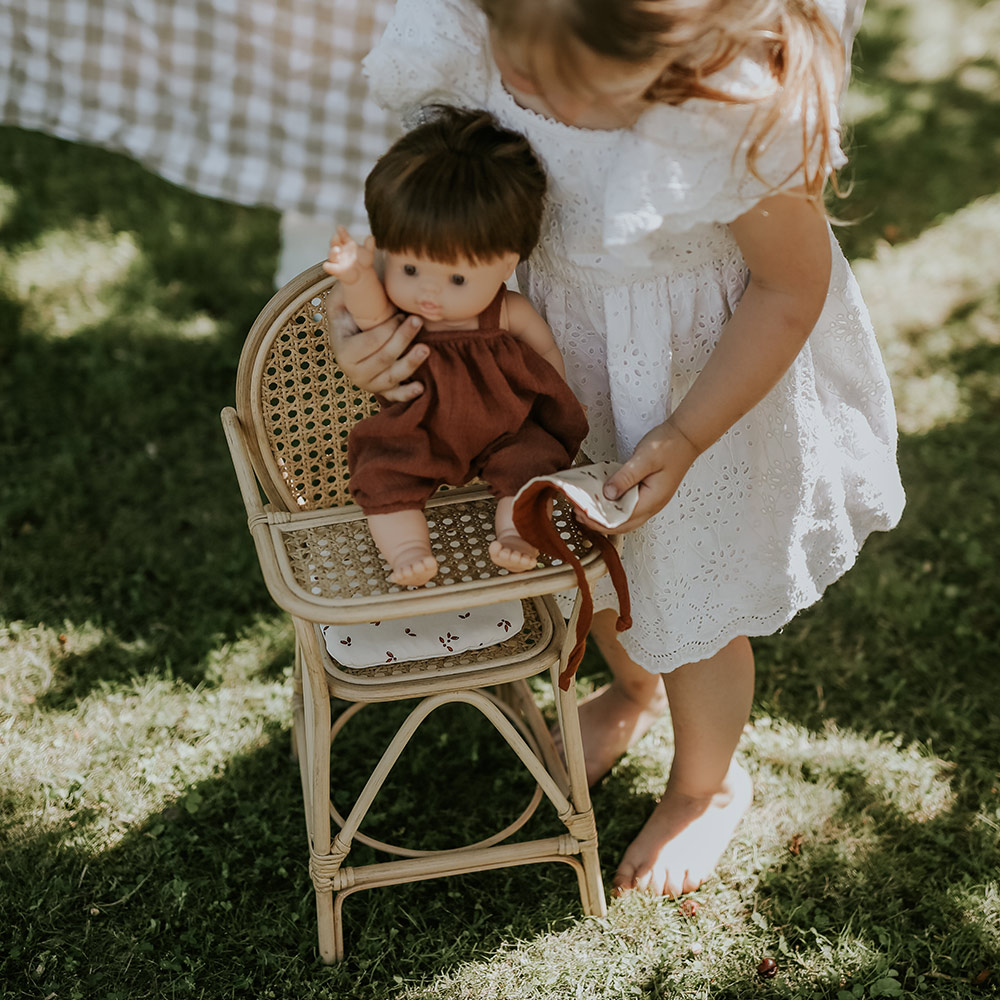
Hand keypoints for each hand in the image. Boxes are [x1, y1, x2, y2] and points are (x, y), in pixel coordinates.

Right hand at [323, 225, 375, 284]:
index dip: (341, 231)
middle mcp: (340, 250)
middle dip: (334, 239)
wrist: (362, 274)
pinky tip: (328, 266)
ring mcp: (336, 259)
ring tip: (336, 250)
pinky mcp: (334, 269)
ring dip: (332, 252)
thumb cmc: (363, 260)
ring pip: (331, 254)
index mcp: (347, 243)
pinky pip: (328, 266)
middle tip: (336, 236)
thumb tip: (371, 237)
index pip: (343, 236)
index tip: (340, 227)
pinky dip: (328, 266)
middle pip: (334, 242)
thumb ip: (369, 245)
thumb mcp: (368, 253)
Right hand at [327, 283, 427, 402]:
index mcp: (343, 350)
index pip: (368, 342)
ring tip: (425, 349)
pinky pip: (395, 396)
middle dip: (401, 339)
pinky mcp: (383, 390)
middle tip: (417, 321)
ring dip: (410, 363)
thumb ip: (345, 283)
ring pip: (392, 376)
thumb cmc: (352, 314)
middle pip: (382, 358)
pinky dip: (407, 394)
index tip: (400, 314)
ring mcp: (369, 382)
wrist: (356, 337)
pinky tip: (420, 387)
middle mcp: (353, 370)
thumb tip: (344, 261)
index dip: (386, 329)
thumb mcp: (343, 299)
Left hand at [578, 420, 700, 534]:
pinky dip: (613, 506)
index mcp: (652, 500)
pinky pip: (628, 506)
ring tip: (586, 508)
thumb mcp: (644, 459)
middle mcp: (652, 505)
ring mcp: (651, 500)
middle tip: (578, 513)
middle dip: (598, 522)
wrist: (685, 436)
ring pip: (625, 517)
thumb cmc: (669, 445)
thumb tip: (607, 494)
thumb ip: (625, 477)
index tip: (581, 513)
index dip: (599, 520)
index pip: (621, 521)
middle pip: (622, 524)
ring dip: (605, 515)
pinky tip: (602, 498)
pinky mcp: (648, 493)